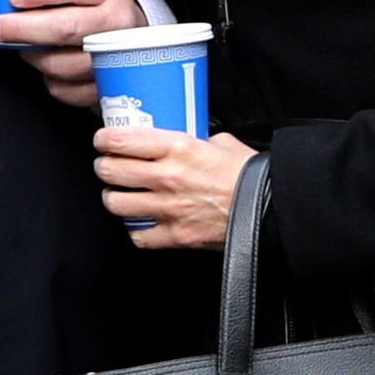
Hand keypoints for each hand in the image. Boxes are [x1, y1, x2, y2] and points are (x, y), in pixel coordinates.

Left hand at [0, 0, 145, 108]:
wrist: (132, 33)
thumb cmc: (92, 6)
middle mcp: (115, 22)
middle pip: (66, 27)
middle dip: (22, 29)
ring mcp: (114, 57)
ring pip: (62, 63)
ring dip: (33, 57)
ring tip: (21, 46)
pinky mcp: (107, 85)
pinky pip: (66, 90)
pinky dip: (49, 80)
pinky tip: (46, 65)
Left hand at [92, 127, 256, 248]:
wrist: (271, 208)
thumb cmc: (250, 175)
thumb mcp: (222, 142)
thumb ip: (196, 140)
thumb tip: (185, 139)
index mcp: (178, 148)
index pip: (122, 140)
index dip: (104, 139)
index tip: (103, 140)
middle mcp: (168, 177)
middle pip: (110, 171)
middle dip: (104, 166)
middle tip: (108, 165)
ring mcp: (169, 209)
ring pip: (116, 203)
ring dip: (113, 197)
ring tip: (119, 193)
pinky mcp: (175, 236)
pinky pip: (138, 235)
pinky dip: (136, 230)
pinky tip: (141, 222)